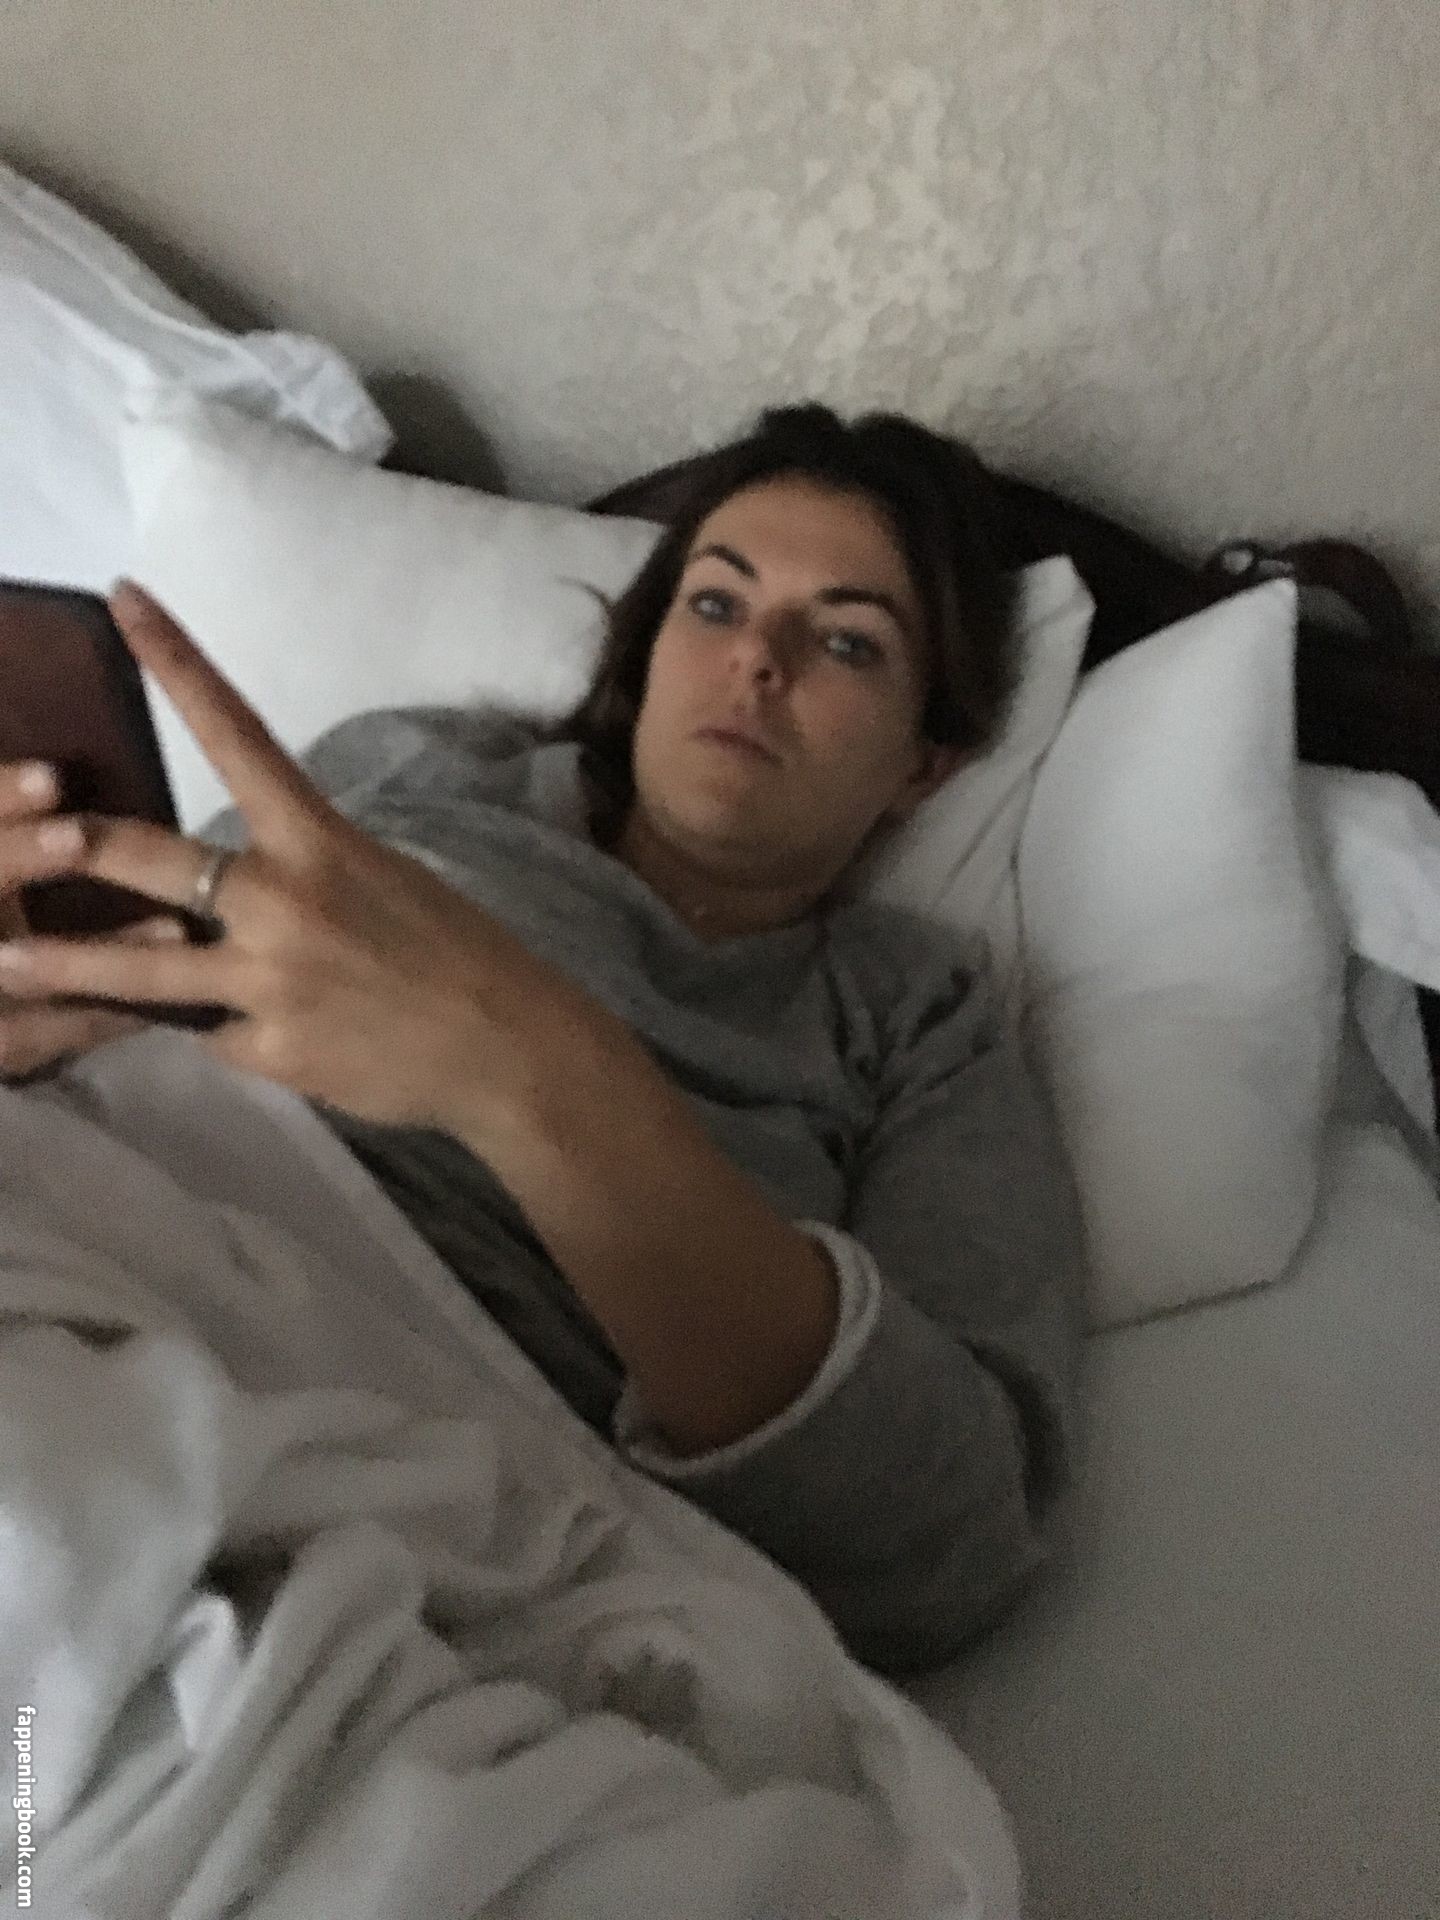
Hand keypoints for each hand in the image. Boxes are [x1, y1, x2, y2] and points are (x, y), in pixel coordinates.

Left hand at [0, 582, 605, 1130]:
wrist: (509, 1049)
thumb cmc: (459, 953)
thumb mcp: (383, 880)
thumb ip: (299, 876)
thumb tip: (229, 895)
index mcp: (321, 841)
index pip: (236, 732)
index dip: (176, 661)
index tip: (124, 598)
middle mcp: (284, 902)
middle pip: (148, 858)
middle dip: (71, 845)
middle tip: (15, 836)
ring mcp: (269, 982)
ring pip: (138, 972)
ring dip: (62, 965)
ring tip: (4, 963)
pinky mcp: (268, 1052)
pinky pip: (211, 1036)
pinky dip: (217, 1033)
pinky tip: (255, 1038)